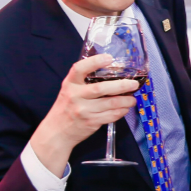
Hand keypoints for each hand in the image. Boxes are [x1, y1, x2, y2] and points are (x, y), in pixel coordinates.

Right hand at [28, 54, 140, 176]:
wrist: (56, 132)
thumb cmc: (66, 108)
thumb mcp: (69, 91)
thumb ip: (83, 82)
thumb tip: (111, 72)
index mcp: (69, 84)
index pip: (79, 69)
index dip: (94, 62)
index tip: (109, 58)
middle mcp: (75, 96)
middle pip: (101, 88)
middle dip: (121, 85)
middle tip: (133, 84)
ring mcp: (83, 110)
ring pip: (110, 103)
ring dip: (126, 101)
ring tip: (132, 99)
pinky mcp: (91, 122)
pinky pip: (111, 115)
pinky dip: (121, 111)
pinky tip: (125, 108)